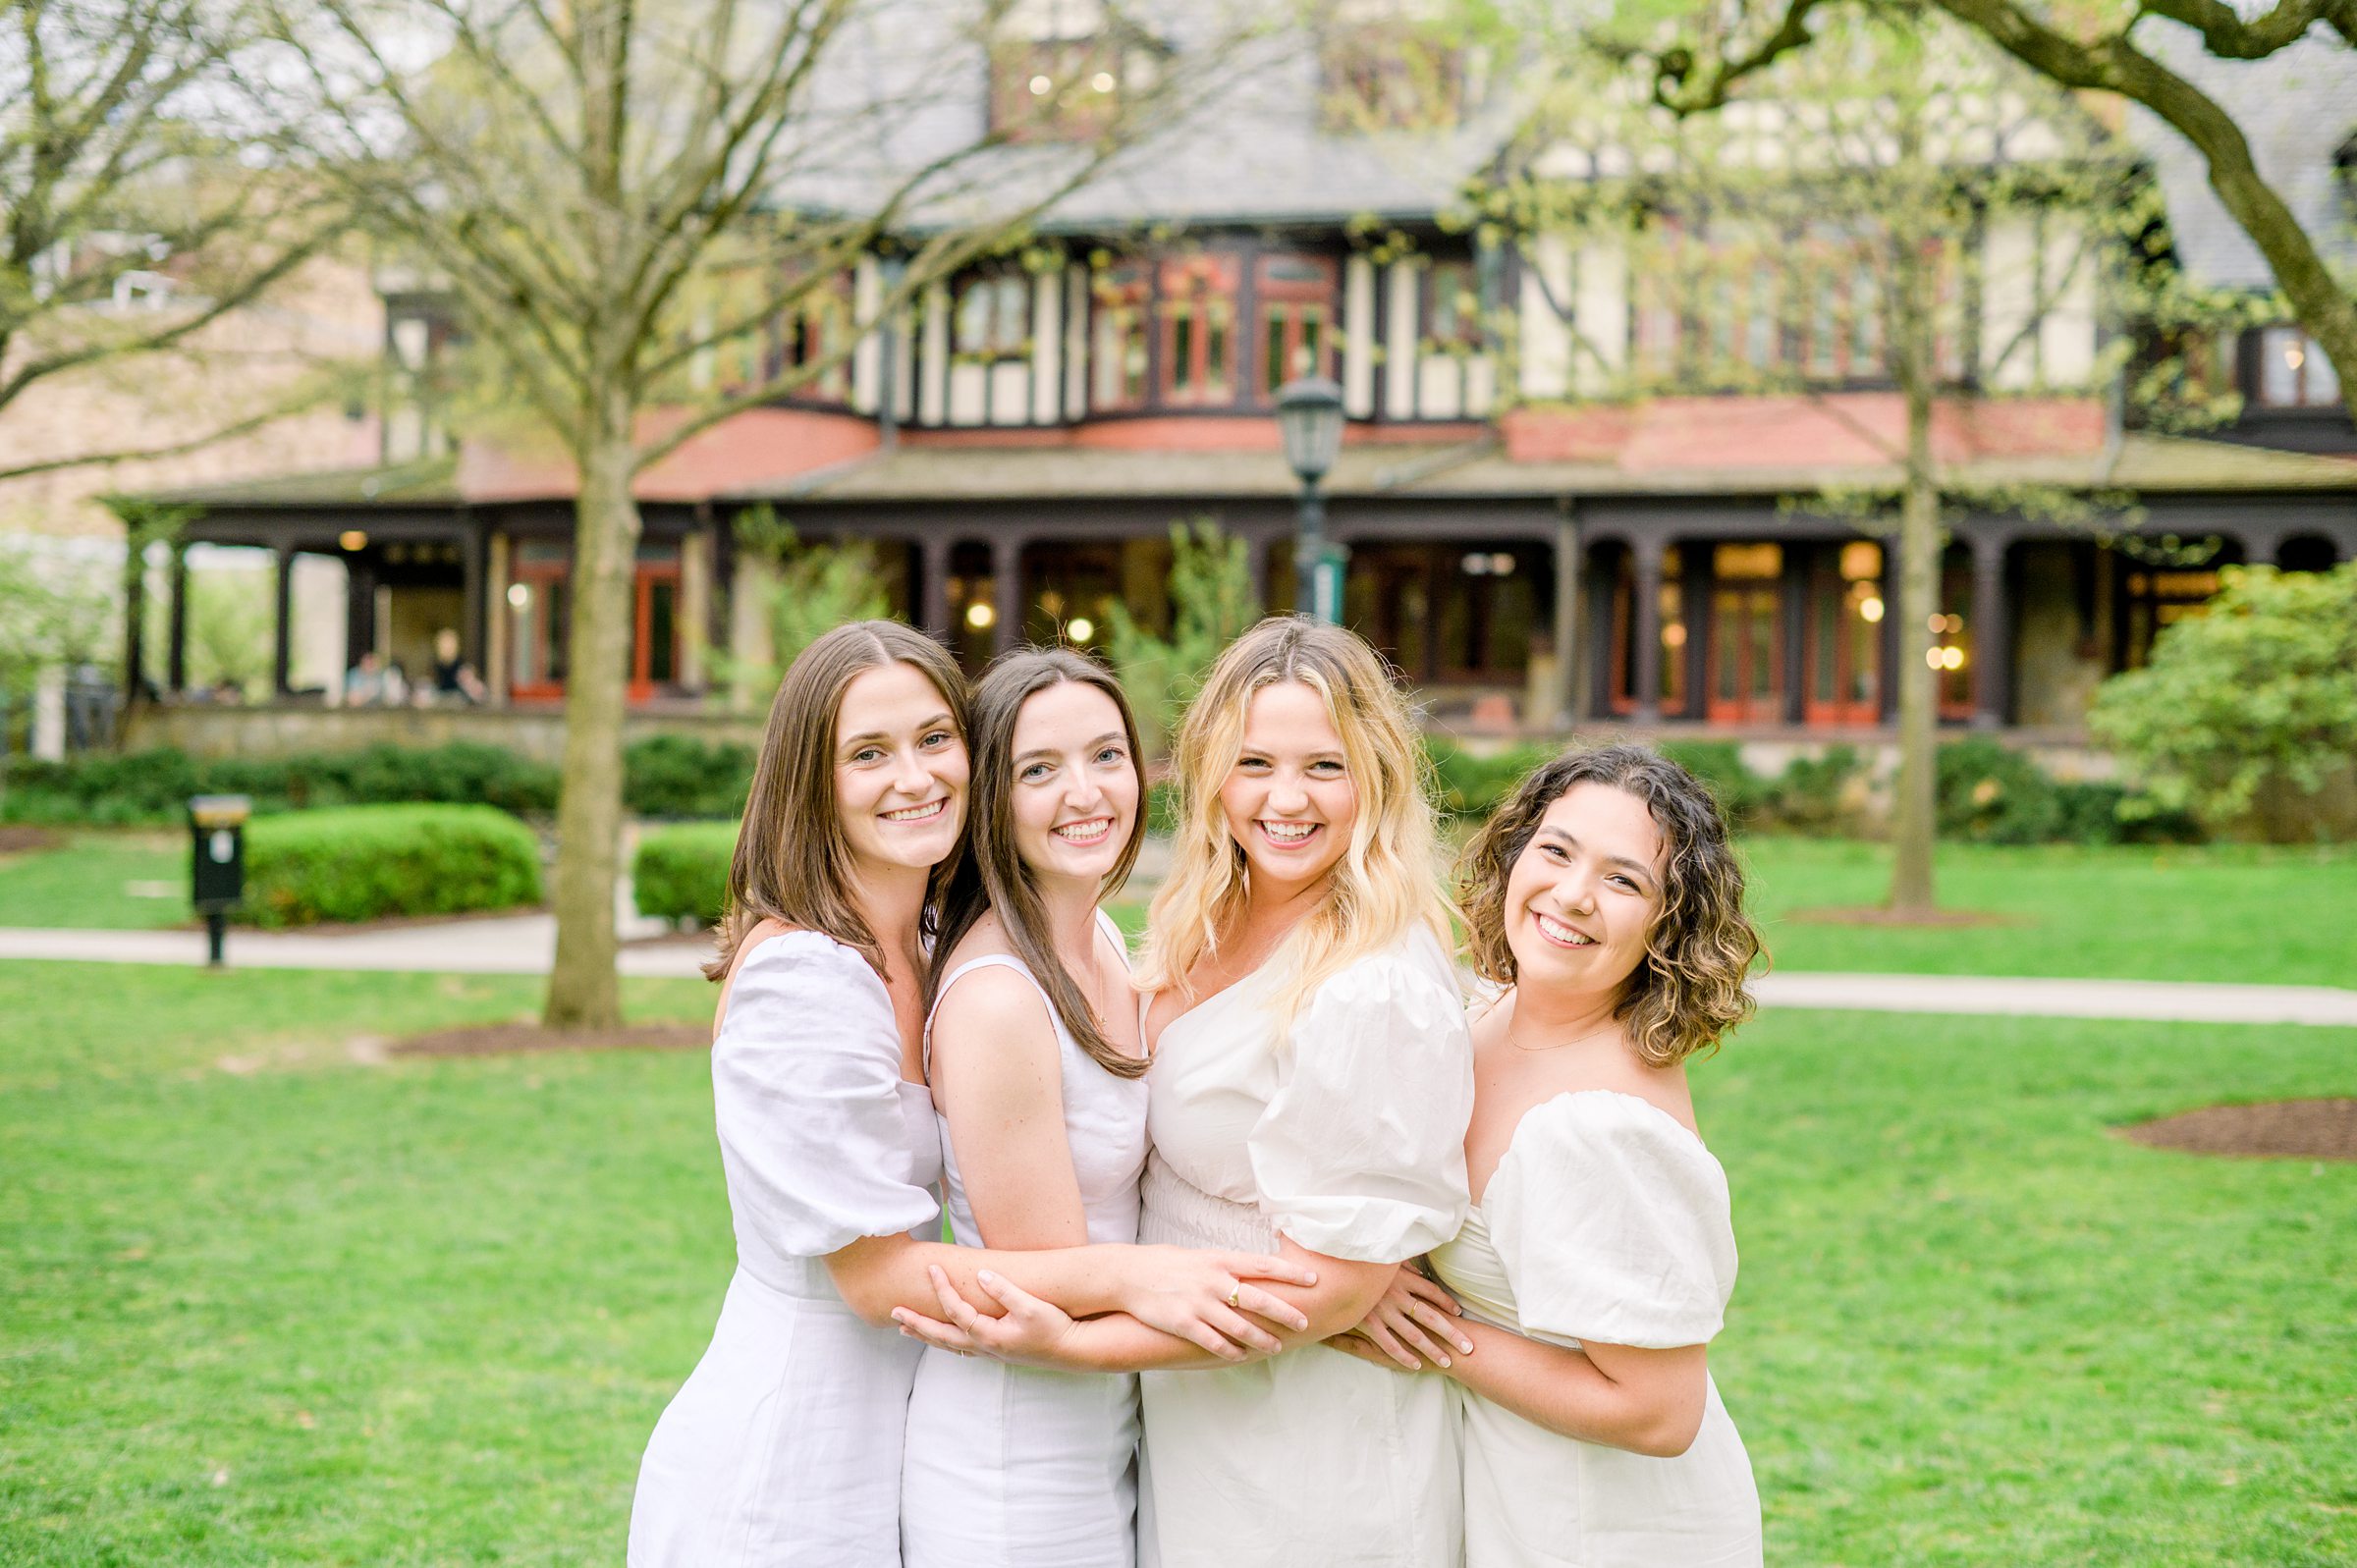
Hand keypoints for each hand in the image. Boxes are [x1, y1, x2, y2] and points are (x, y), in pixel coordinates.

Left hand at [894, 1265, 1083, 1368]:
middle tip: (894, 1312)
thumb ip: (1005, 1290)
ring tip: (905, 1329)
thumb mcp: (1031, 1306)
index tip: (931, 1268)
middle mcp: (984, 1346)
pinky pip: (961, 1347)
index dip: (941, 1288)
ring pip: (948, 1345)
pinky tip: (941, 1337)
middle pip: (940, 1335)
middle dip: (916, 1323)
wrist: (1072, 1351)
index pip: (955, 1310)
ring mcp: (989, 1352)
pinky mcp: (997, 1352)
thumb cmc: (1054, 1327)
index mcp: (988, 1334)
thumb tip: (981, 1275)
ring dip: (926, 1335)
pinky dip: (944, 1341)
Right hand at [1114, 1245, 1316, 1358]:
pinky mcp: (1184, 1324)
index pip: (1263, 1265)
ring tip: (1277, 1346)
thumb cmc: (1168, 1264)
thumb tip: (1256, 1270)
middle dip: (1285, 1313)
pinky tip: (1243, 1356)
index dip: (1290, 1272)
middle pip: (1258, 1299)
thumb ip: (1228, 1266)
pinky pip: (1214, 1342)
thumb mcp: (1201, 1256)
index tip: (1313, 1279)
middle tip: (1304, 1322)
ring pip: (1240, 1326)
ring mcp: (1199, 1304)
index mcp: (1220, 1260)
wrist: (1129, 1275)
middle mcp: (1213, 1281)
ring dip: (1262, 1339)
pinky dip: (1231, 1351)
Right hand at [1339, 1267, 1470, 1370]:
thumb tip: (1417, 1270)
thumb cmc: (1358, 1263)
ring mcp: (1383, 1311)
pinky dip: (1404, 1355)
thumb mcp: (1382, 1260)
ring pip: (1414, 1334)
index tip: (1459, 1313)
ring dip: (1432, 1349)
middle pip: (1430, 1317)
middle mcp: (1397, 1295)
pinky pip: (1389, 1344)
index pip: (1431, 1291)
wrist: (1332, 1269)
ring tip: (1446, 1360)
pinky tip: (1416, 1364)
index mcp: (1401, 1278)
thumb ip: (1401, 1265)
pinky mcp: (1368, 1323)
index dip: (1446, 1303)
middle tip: (1468, 1347)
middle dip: (1451, 1333)